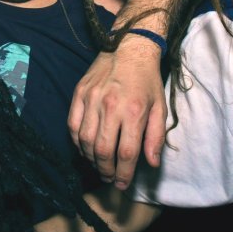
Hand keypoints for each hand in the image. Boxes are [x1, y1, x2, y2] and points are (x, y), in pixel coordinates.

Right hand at [68, 39, 165, 189]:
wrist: (129, 48)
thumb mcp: (160, 107)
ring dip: (91, 159)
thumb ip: (155, 137)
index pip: (126, 152)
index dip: (124, 174)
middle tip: (110, 178)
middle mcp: (110, 106)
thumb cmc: (147, 80)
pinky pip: (72, 125)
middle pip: (103, 150)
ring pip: (84, 141)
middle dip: (106, 171)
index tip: (122, 184)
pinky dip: (77, 142)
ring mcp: (91, 99)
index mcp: (133, 110)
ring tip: (100, 165)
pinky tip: (85, 148)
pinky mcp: (79, 93)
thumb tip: (151, 163)